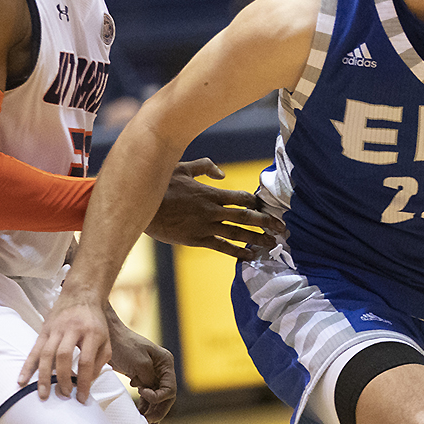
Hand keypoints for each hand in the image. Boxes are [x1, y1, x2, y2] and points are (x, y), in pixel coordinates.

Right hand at [19, 292, 109, 401]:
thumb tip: (87, 383)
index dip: (84, 381)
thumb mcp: (105, 339)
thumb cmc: (94, 322)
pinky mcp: (43, 330)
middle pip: (63, 356)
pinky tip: (22, 380)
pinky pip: (34, 350)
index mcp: (90, 333)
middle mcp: (71, 330)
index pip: (86, 361)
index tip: (82, 398)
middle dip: (62, 379)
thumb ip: (99, 361)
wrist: (81, 295)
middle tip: (64, 395)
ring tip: (43, 394)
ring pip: (46, 354)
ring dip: (44, 376)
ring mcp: (55, 329)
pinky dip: (27, 366)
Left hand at [108, 319, 176, 423]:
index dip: (158, 397)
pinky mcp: (141, 379)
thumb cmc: (123, 345)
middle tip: (147, 422)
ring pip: (157, 400)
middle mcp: (162, 370)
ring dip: (152, 412)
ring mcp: (152, 375)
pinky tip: (139, 416)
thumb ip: (149, 379)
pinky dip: (145, 407)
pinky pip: (147, 398)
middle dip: (157, 411)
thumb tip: (151, 393)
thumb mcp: (139, 362)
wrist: (106, 335)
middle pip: (166, 398)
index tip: (142, 393)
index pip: (170, 389)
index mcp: (166, 363)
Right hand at [145, 158, 286, 259]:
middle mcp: (212, 210)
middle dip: (266, 223)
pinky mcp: (196, 239)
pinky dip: (237, 251)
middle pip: (246, 217)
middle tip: (283, 229)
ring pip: (237, 234)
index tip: (268, 209)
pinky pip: (221, 247)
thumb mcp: (182, 167)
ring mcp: (205, 226)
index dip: (257, 204)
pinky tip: (250, 256)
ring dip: (257, 239)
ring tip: (273, 245)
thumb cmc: (160, 184)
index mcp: (210, 193)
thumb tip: (222, 173)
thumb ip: (205, 167)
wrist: (140, 206)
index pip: (241, 198)